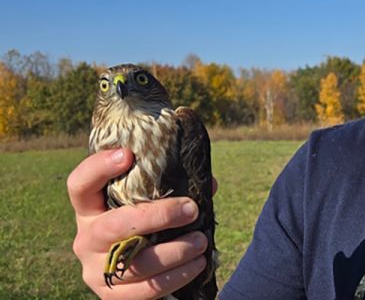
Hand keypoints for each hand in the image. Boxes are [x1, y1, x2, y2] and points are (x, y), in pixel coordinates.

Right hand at [67, 149, 210, 299]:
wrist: (138, 277)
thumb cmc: (146, 228)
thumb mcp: (150, 207)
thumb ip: (174, 190)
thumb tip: (209, 184)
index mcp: (90, 210)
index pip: (80, 185)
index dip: (98, 168)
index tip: (128, 155)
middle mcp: (86, 239)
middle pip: (112, 227)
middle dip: (157, 216)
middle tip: (191, 209)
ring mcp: (95, 270)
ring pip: (134, 263)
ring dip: (175, 251)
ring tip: (201, 241)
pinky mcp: (111, 296)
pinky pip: (146, 289)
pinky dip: (177, 276)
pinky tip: (197, 263)